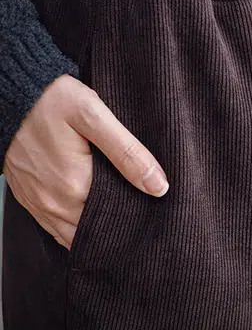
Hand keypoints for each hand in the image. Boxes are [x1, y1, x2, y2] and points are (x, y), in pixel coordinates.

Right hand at [3, 74, 168, 249]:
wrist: (9, 94)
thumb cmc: (50, 101)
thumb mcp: (94, 117)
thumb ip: (127, 152)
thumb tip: (158, 185)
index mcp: (74, 189)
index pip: (117, 222)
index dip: (138, 217)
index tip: (155, 209)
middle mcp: (53, 205)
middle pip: (96, 231)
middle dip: (120, 225)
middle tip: (143, 210)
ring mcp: (38, 205)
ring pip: (74, 234)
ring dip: (97, 229)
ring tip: (121, 211)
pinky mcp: (29, 199)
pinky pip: (55, 227)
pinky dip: (75, 225)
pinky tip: (92, 210)